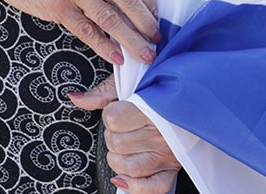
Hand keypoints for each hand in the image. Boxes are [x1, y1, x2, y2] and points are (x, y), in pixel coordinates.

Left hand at [69, 75, 182, 193]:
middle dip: (113, 136)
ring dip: (118, 159)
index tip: (119, 111)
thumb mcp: (131, 83)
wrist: (191, 100)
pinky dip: (134, 186)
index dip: (110, 115)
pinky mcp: (172, 169)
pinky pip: (153, 187)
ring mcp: (167, 154)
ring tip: (124, 147)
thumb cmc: (158, 90)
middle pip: (116, 143)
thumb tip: (75, 98)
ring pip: (128, 166)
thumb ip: (102, 93)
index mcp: (152, 109)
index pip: (112, 119)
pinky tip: (121, 179)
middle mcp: (161, 134)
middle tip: (125, 128)